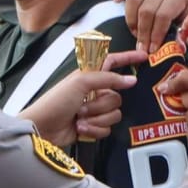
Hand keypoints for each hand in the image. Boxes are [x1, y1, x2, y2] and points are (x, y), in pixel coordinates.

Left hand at [19, 50, 145, 147]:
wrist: (42, 128)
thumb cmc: (55, 102)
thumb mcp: (80, 82)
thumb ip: (108, 78)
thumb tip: (130, 79)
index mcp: (90, 76)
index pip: (113, 62)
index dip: (128, 59)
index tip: (144, 57)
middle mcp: (94, 92)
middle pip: (116, 97)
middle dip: (100, 105)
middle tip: (83, 106)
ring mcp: (94, 110)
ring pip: (114, 114)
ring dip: (96, 118)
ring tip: (79, 118)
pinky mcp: (93, 127)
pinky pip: (107, 129)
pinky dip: (94, 130)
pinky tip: (80, 128)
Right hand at [113, 0, 187, 55]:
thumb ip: (187, 34)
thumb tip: (175, 48)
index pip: (162, 16)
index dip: (156, 35)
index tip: (153, 51)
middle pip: (146, 11)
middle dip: (143, 33)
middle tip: (143, 49)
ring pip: (134, 1)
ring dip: (132, 21)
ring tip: (137, 36)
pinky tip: (116, 0)